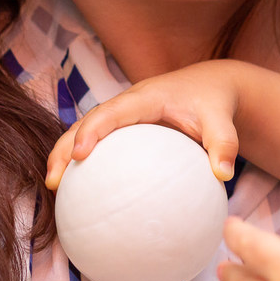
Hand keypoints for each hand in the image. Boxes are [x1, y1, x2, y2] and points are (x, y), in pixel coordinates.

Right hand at [44, 59, 243, 188]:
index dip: (92, 130)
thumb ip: (225, 144)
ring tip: (54, 189)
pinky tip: (80, 194)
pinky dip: (83, 162)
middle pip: (86, 122)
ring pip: (84, 131)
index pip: (112, 111)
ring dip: (64, 155)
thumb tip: (224, 175)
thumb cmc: (215, 103)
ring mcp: (123, 114)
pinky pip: (98, 142)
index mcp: (148, 97)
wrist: (213, 86)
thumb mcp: (223, 120)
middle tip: (54, 181)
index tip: (81, 155)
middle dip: (65, 148)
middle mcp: (128, 102)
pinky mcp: (124, 127)